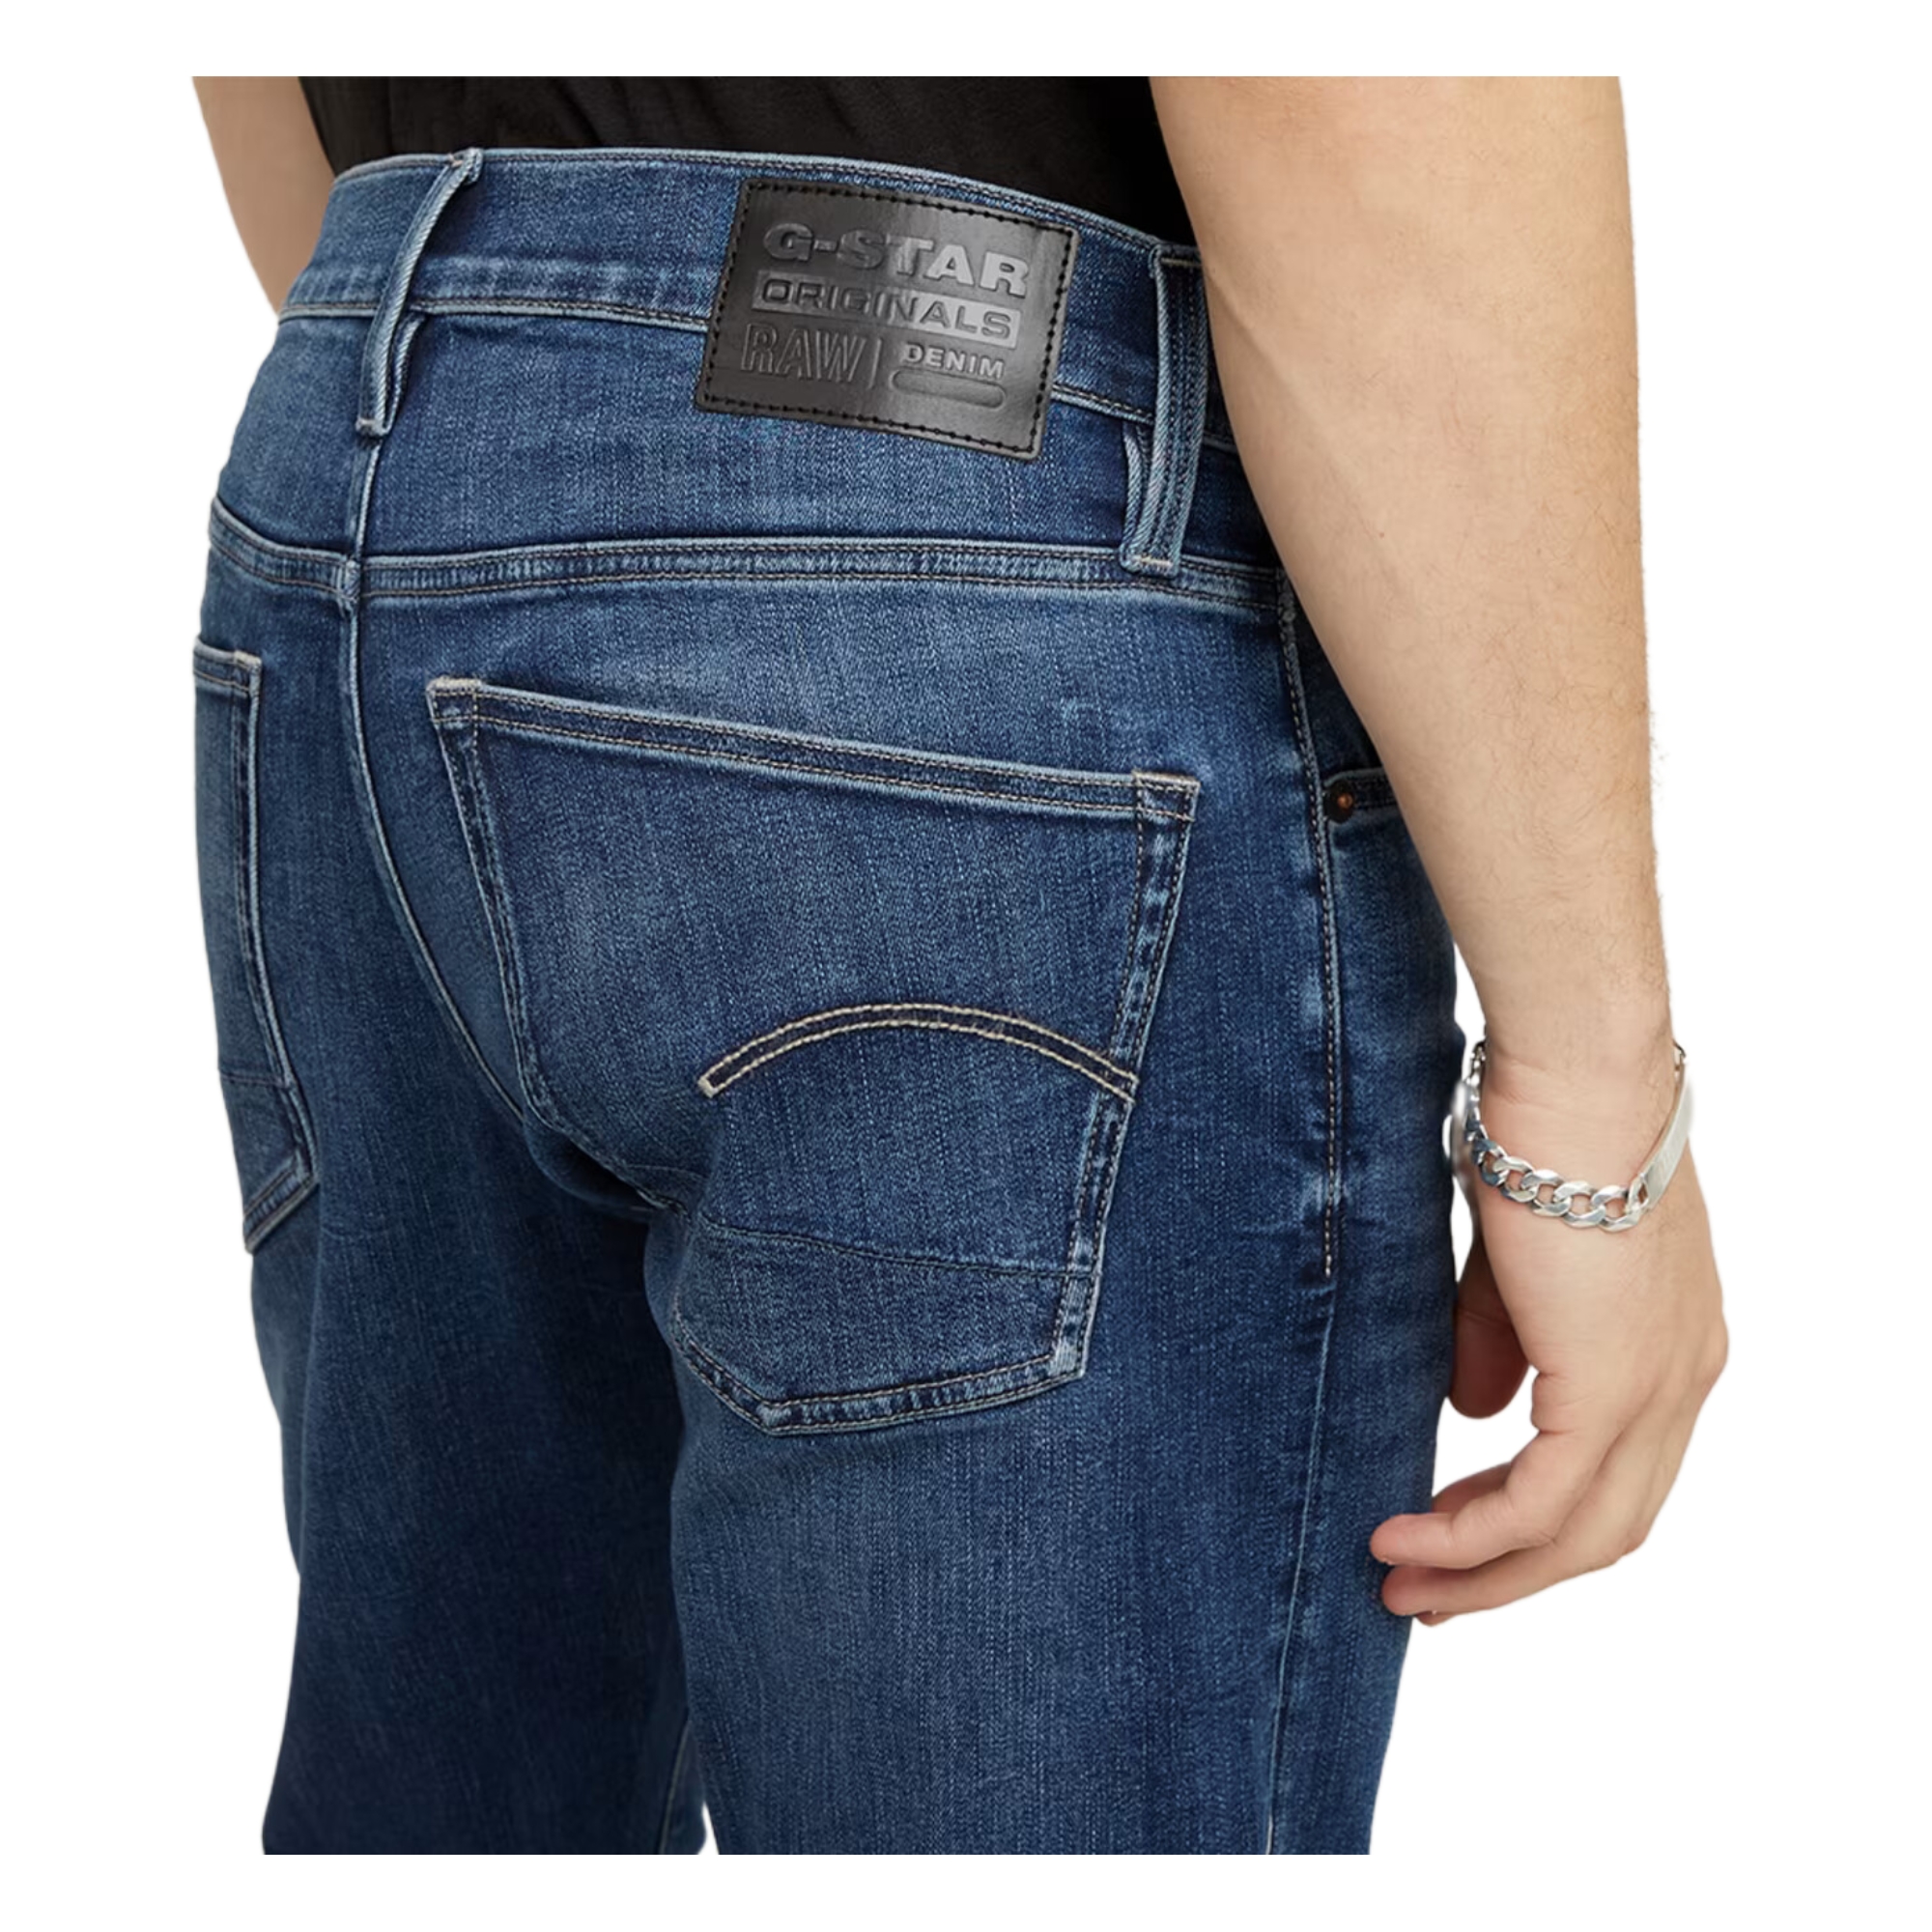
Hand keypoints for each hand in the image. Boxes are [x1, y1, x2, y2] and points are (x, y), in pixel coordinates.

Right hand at [1371, 1043, 1726, 1620]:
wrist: (1576, 1081)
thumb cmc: (1541, 1133)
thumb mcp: (1512, 1263)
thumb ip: (1499, 1344)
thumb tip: (1473, 1414)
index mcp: (1669, 1346)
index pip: (1615, 1473)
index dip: (1535, 1523)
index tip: (1456, 1540)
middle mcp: (1682, 1381)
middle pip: (1606, 1529)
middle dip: (1510, 1573)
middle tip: (1430, 1596)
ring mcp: (1658, 1391)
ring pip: (1583, 1535)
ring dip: (1486, 1573)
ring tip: (1402, 1585)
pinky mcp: (1614, 1390)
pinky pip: (1542, 1504)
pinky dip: (1472, 1537)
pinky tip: (1408, 1541)